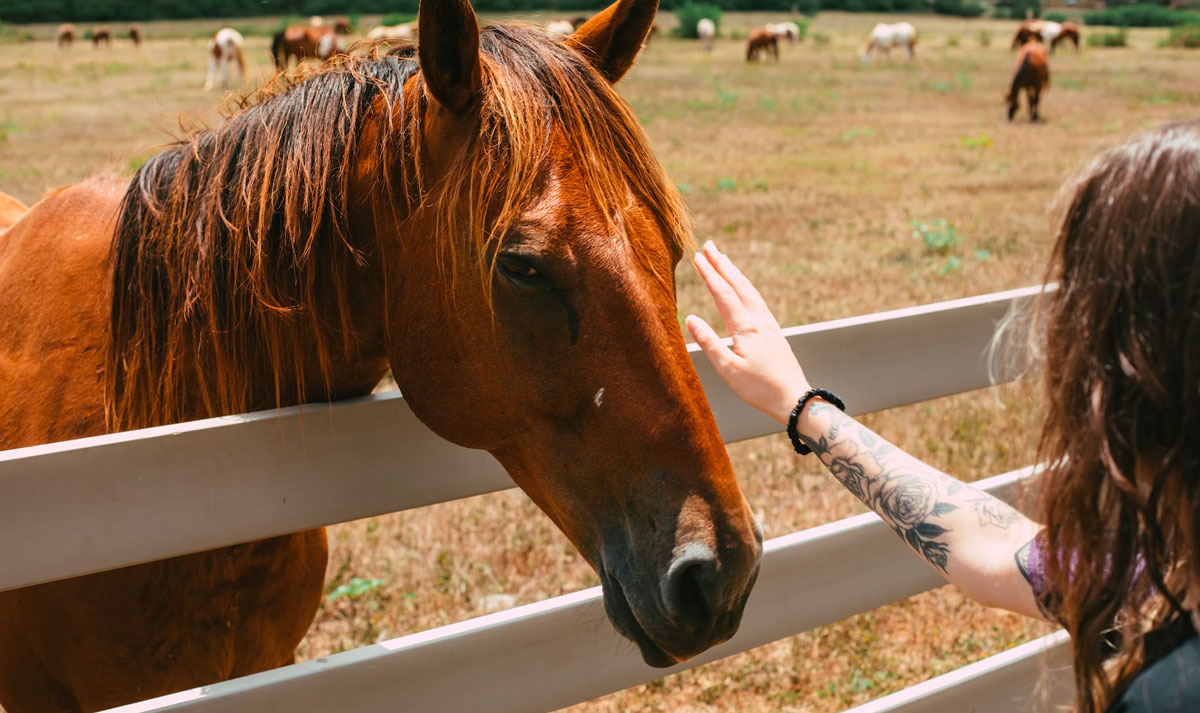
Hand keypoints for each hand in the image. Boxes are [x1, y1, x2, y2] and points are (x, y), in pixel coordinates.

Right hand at [686, 241, 810, 423]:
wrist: (794, 398)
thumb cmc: (759, 388)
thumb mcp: (728, 369)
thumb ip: (709, 343)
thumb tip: (691, 319)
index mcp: (746, 327)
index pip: (723, 293)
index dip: (709, 274)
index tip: (697, 257)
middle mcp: (759, 320)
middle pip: (738, 285)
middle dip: (722, 264)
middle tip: (709, 246)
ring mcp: (769, 324)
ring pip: (750, 291)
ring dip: (735, 273)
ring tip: (724, 260)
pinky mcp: (774, 331)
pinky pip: (758, 300)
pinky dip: (746, 287)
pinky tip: (744, 289)